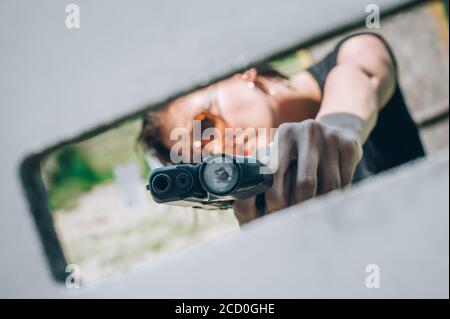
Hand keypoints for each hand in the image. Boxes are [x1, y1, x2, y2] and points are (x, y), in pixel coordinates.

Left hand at [233, 113, 363, 224]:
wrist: (336, 131)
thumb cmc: (299, 154)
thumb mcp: (280, 156)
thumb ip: (263, 176)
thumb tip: (241, 208)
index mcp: (283, 134)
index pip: (275, 173)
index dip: (275, 200)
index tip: (275, 215)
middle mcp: (306, 131)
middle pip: (305, 183)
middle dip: (300, 208)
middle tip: (295, 223)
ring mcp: (330, 136)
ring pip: (328, 186)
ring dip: (321, 206)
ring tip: (312, 217)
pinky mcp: (349, 145)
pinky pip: (345, 182)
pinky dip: (337, 198)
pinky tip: (330, 203)